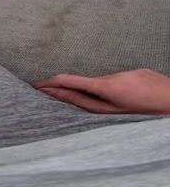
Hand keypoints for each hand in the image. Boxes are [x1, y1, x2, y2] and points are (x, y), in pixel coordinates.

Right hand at [36, 69, 169, 114]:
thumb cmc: (149, 115)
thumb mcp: (114, 114)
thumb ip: (86, 104)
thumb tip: (62, 96)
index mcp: (106, 86)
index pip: (69, 80)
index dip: (50, 83)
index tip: (36, 86)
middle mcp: (116, 74)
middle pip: (91, 82)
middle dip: (82, 92)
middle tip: (75, 104)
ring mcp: (131, 71)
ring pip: (110, 83)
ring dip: (109, 94)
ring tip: (124, 108)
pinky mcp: (143, 72)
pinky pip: (126, 81)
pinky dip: (125, 91)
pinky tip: (137, 101)